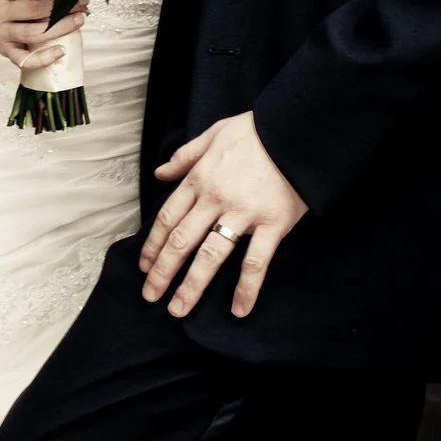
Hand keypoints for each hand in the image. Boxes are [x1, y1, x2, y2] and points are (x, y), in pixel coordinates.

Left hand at [140, 111, 308, 319]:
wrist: (296, 130)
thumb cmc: (255, 131)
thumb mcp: (213, 134)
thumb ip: (184, 156)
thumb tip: (160, 173)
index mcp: (199, 179)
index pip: (167, 218)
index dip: (153, 245)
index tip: (144, 267)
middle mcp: (215, 199)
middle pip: (181, 241)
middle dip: (163, 272)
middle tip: (150, 297)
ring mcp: (243, 214)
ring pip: (210, 256)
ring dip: (191, 285)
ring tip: (178, 310)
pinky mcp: (272, 224)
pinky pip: (256, 261)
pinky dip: (247, 288)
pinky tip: (239, 310)